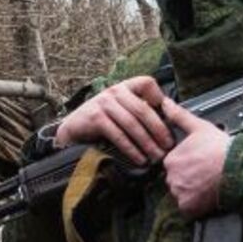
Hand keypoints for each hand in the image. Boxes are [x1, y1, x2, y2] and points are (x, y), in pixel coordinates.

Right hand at [54, 76, 172, 164]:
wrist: (73, 129)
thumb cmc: (102, 121)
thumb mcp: (120, 109)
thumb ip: (138, 110)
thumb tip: (168, 122)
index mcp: (124, 87)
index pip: (147, 83)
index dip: (159, 97)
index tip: (169, 116)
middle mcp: (115, 91)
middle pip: (143, 109)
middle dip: (159, 129)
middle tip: (169, 146)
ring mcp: (104, 103)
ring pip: (132, 123)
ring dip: (147, 142)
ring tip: (156, 156)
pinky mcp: (96, 117)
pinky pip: (118, 134)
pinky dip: (131, 149)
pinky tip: (139, 159)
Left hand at [160, 98, 228, 217]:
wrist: (240, 167)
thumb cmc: (221, 147)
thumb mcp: (199, 127)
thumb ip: (178, 116)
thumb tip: (164, 103)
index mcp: (171, 159)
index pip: (173, 165)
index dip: (186, 164)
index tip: (199, 163)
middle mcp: (172, 177)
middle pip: (176, 181)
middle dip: (187, 179)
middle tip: (204, 174)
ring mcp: (180, 193)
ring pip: (182, 195)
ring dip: (191, 192)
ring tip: (207, 184)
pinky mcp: (189, 208)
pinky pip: (188, 210)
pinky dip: (196, 206)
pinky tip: (207, 195)